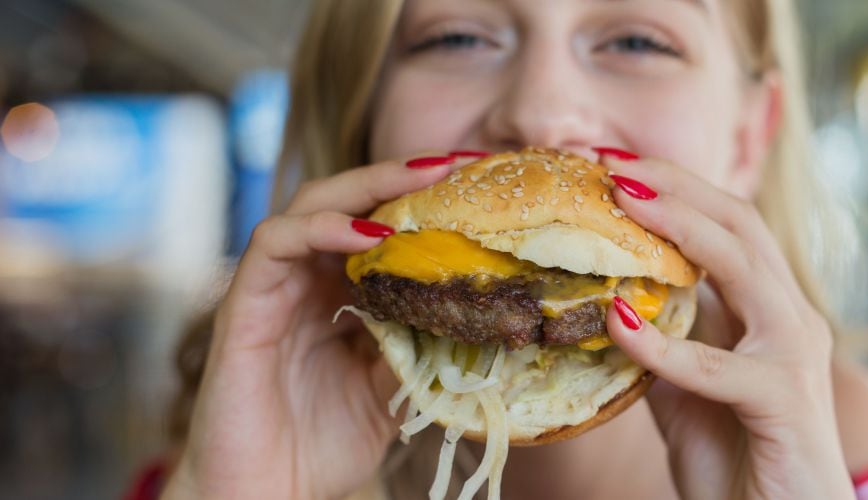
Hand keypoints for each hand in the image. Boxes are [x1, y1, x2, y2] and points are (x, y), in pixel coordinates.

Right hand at [162, 155, 461, 499]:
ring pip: (310, 204)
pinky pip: (274, 244)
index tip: (479, 183)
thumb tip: (479, 317)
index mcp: (341, 294)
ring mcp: (273, 288)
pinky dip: (319, 228)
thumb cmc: (322, 446)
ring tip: (422, 180)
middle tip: (458, 162)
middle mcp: (306, 280)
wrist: (266, 498)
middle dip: (402, 175)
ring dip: (367, 186)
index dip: (425, 201)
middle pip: (350, 200)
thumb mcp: (392, 390)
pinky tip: (367, 233)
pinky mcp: (243, 305)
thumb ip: (419, 347)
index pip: (381, 226)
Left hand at [598, 151, 854, 499]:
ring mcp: (794, 354)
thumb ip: (664, 342)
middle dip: (677, 186)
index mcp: (770, 310)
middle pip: (740, 225)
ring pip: (743, 268)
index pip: (728, 226)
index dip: (676, 190)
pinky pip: (718, 365)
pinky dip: (664, 346)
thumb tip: (613, 304)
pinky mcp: (785, 400)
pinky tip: (620, 325)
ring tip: (622, 202)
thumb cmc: (737, 458)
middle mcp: (791, 319)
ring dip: (679, 230)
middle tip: (612, 163)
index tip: (613, 165)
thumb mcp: (685, 388)